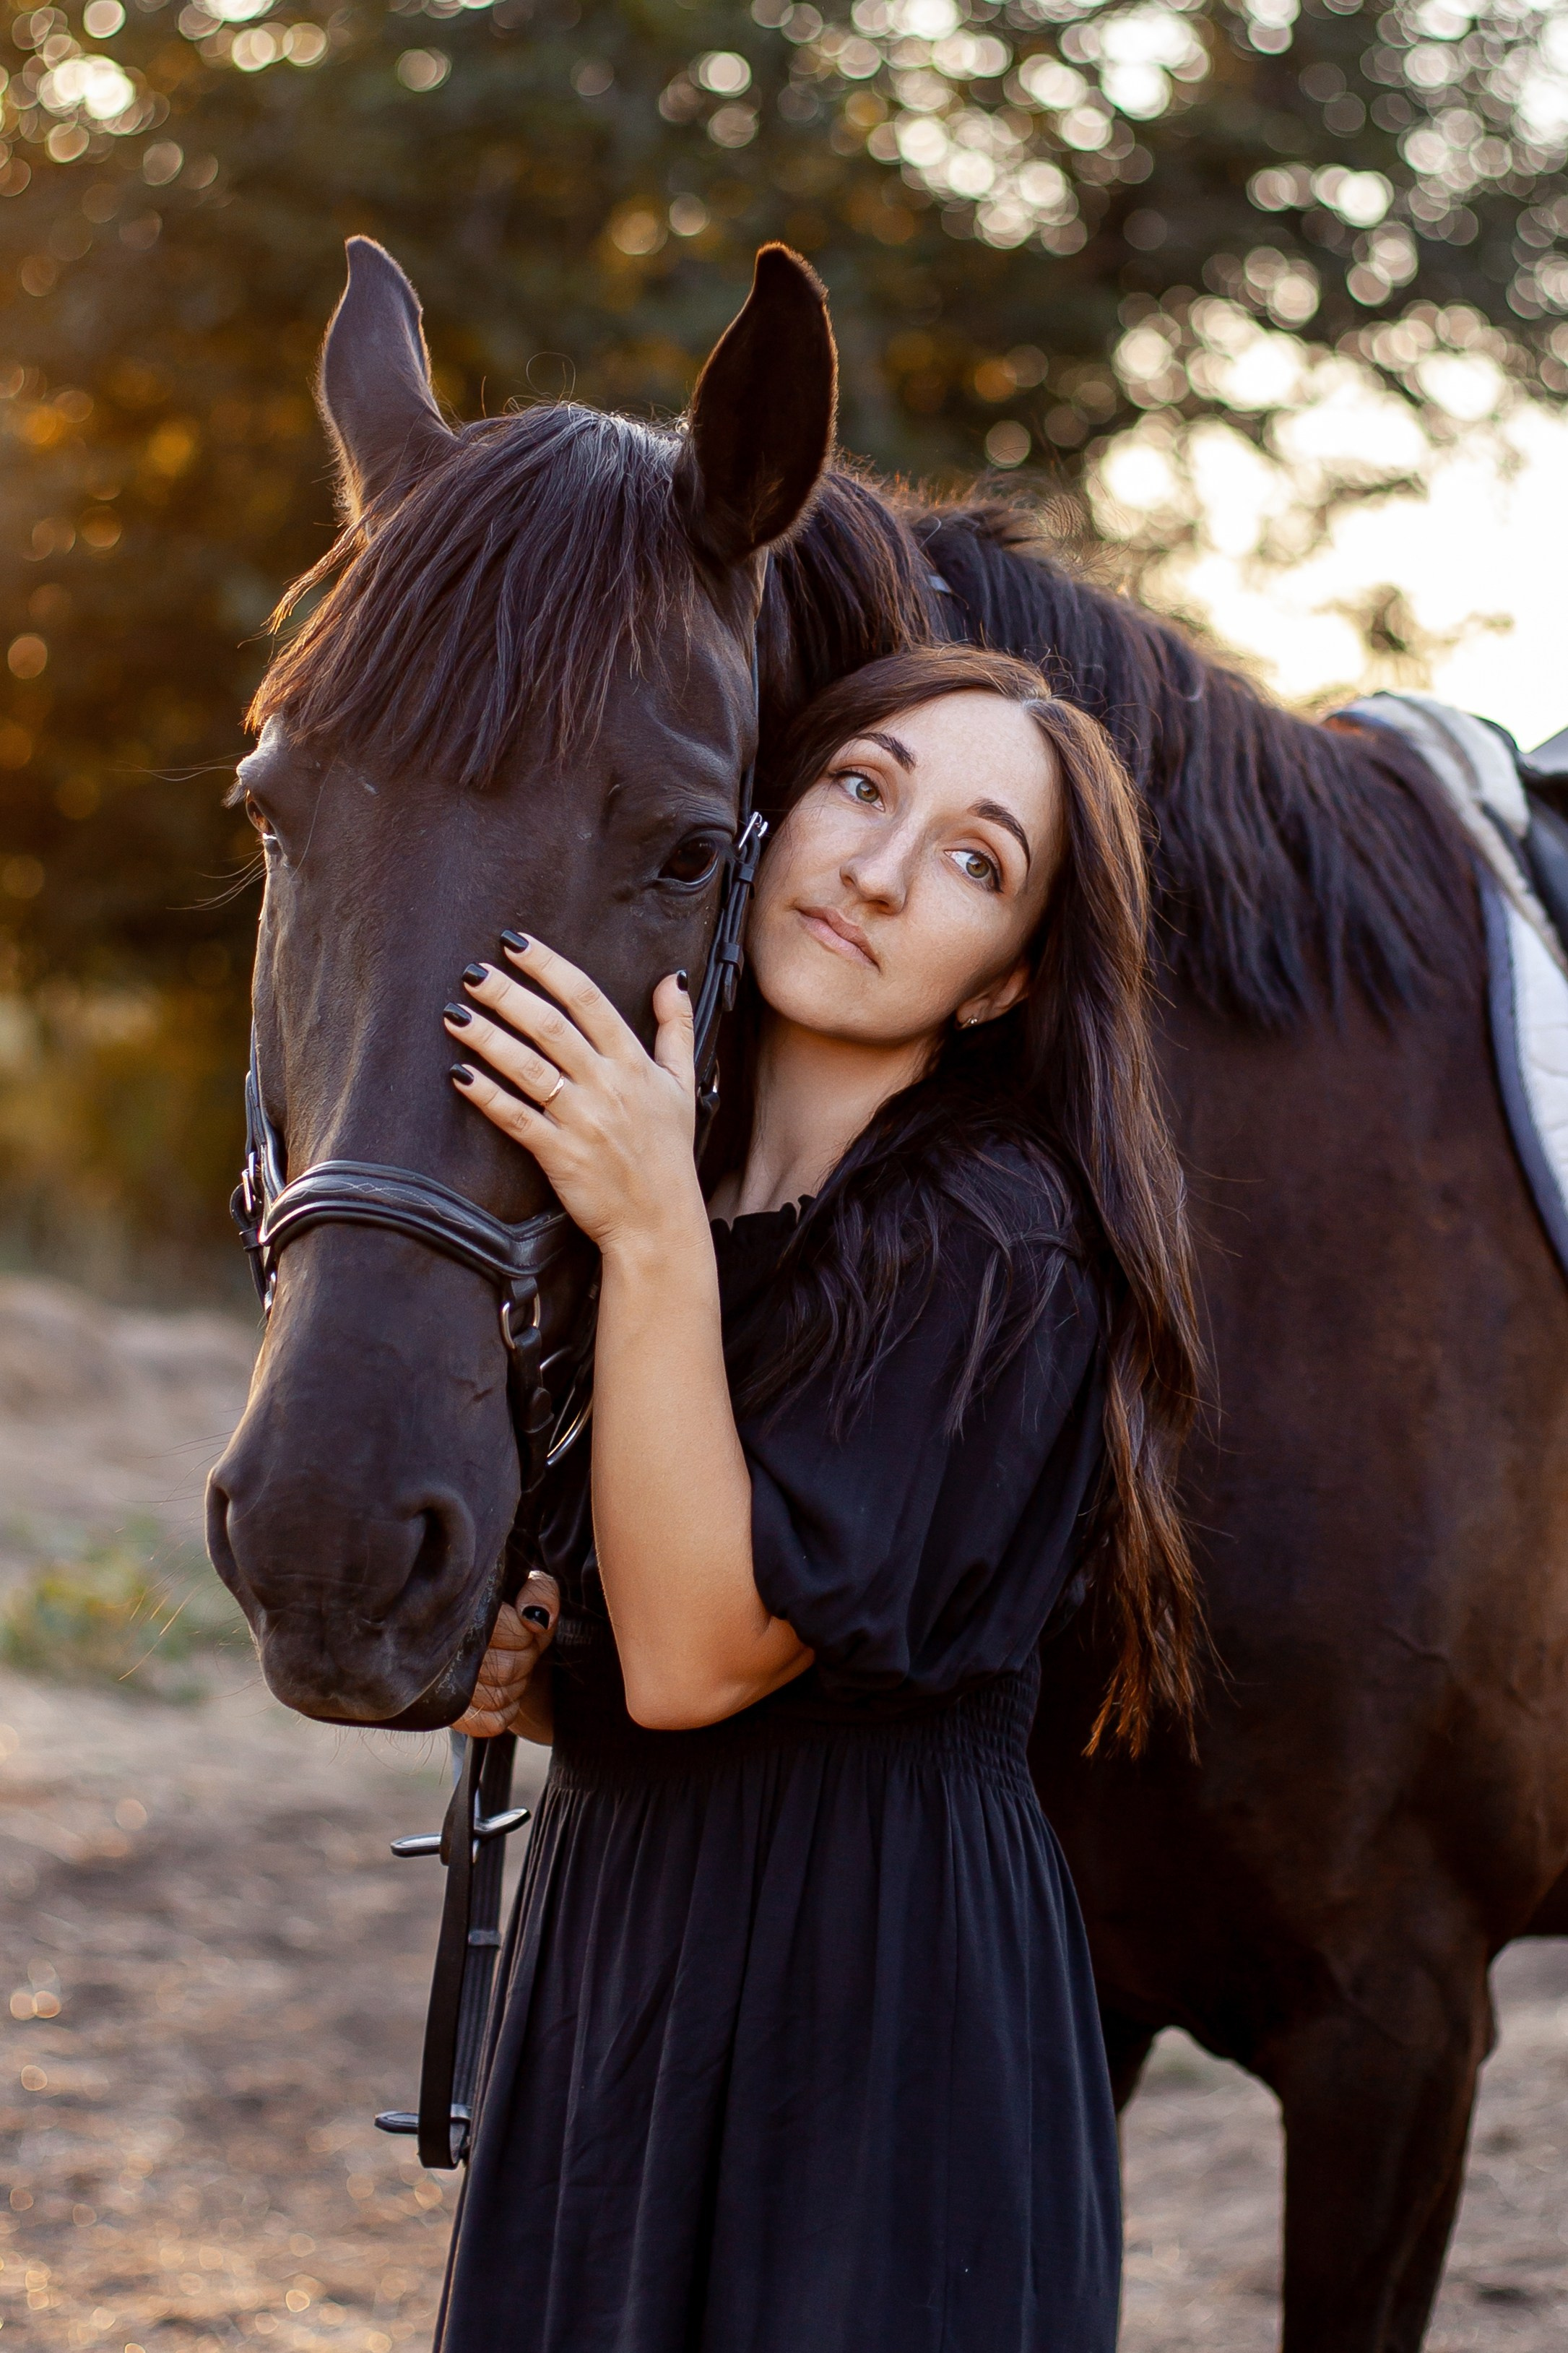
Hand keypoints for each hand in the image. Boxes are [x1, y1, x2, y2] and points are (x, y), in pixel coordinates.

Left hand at [444, 935, 705, 1258]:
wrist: (659, 1220)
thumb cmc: (668, 1152)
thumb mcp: (684, 1084)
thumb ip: (676, 1027)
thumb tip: (671, 979)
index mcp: (634, 1063)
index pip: (588, 999)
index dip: (549, 967)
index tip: (515, 943)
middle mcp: (607, 1086)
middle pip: (550, 1027)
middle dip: (508, 994)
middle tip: (472, 971)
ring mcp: (582, 1120)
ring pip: (528, 1068)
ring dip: (488, 1037)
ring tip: (454, 1013)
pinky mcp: (560, 1155)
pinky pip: (517, 1118)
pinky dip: (487, 1096)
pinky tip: (460, 1074)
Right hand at [453, 1573, 559, 1743]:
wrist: (499, 1648)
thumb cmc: (513, 1614)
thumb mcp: (529, 1589)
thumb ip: (540, 1591)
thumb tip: (536, 1619)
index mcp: (460, 1612)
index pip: (505, 1631)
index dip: (524, 1634)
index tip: (525, 1627)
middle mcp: (446, 1649)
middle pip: (504, 1669)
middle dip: (524, 1659)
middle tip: (520, 1649)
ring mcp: (445, 1685)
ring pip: (498, 1697)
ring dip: (516, 1686)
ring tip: (510, 1669)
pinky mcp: (452, 1715)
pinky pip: (491, 1723)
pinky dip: (506, 1712)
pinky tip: (504, 1693)